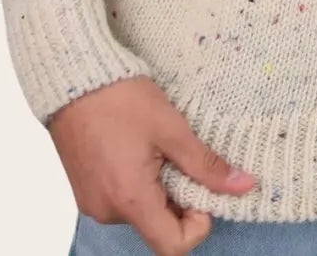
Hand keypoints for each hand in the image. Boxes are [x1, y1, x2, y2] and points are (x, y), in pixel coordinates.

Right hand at [48, 75, 257, 255]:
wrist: (72, 77)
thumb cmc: (120, 98)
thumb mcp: (171, 129)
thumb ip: (206, 164)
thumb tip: (244, 185)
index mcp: (130, 200)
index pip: (172, 247)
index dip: (197, 225)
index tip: (201, 189)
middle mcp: (108, 211)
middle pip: (157, 228)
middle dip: (179, 199)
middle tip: (181, 156)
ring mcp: (93, 203)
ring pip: (140, 212)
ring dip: (158, 188)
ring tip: (157, 146)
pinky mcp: (86, 190)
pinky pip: (121, 200)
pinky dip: (138, 183)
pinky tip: (138, 147)